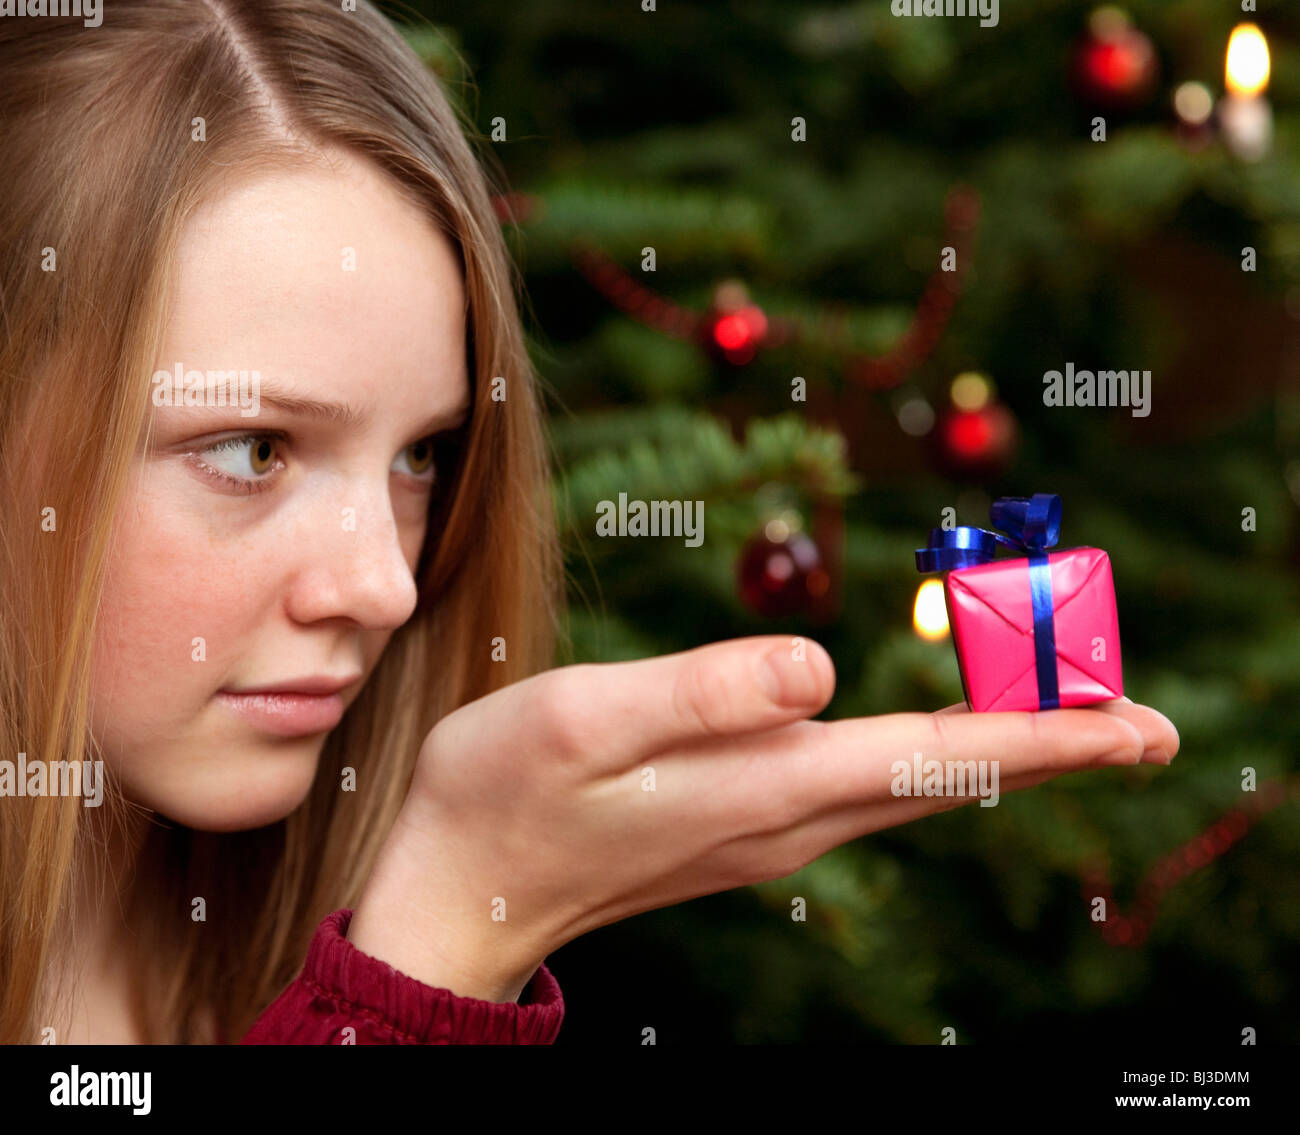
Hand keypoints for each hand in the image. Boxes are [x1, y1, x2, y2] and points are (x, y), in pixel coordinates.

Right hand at [350, 635, 1177, 1001]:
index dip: (1043, 737)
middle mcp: (787, 819)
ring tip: (1070, 726)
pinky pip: (864, 790)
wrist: (458, 891)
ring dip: (998, 757)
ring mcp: (766, 832)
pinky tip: (934, 746)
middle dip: (1050, 751)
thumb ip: (705, 690)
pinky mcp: (739, 827)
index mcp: (765, 783)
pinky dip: (928, 762)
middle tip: (1144, 727)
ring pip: (912, 787)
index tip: (1140, 728)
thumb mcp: (585, 719)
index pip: (936, 756)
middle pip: (948, 780)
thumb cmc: (504, 791)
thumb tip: (824, 663)